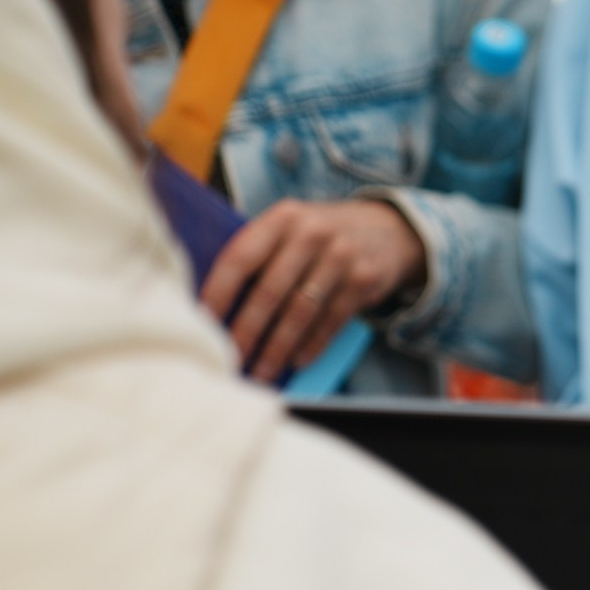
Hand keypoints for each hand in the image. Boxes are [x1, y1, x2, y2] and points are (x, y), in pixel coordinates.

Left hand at [202, 198, 427, 382]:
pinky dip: (312, 345)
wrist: (387, 229)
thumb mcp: (291, 228)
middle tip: (230, 359)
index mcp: (283, 217)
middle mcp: (312, 233)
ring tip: (261, 371)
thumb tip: (215, 305)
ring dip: (277, 347)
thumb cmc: (320, 236)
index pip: (241, 258)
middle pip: (270, 291)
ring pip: (300, 311)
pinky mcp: (364, 280)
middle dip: (246, 331)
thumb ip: (260, 253)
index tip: (202, 324)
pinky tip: (297, 361)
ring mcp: (342, 256)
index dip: (218, 293)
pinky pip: (331, 320)